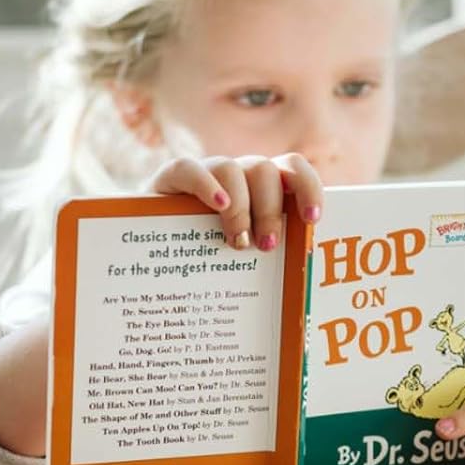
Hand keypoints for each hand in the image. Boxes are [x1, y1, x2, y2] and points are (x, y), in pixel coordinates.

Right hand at [146, 152, 323, 250]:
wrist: (152, 250)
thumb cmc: (209, 258)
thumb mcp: (243, 256)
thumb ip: (268, 256)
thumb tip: (299, 296)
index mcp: (263, 187)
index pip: (293, 169)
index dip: (308, 188)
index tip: (312, 219)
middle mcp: (239, 174)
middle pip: (265, 171)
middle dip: (272, 210)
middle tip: (267, 246)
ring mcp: (206, 173)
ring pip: (233, 169)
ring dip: (242, 207)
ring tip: (237, 242)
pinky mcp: (171, 177)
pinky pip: (190, 168)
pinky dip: (207, 184)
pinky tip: (218, 206)